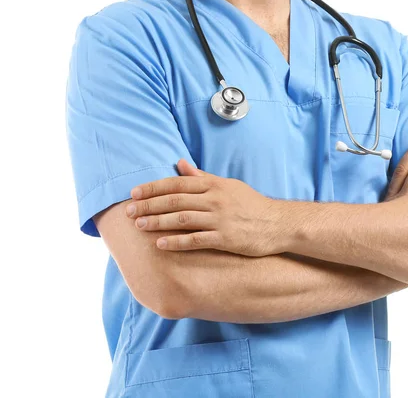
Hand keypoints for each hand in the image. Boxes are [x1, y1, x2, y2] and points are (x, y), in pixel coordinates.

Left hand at [125, 159, 285, 254]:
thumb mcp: (228, 185)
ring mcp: (220, 219)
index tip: (134, 193)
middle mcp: (215, 200)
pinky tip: (161, 244)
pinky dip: (177, 241)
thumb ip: (202, 177)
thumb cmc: (251, 204)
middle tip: (128, 211)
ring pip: (182, 218)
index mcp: (214, 185)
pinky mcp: (226, 238)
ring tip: (139, 226)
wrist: (278, 223)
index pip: (177, 183)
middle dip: (149, 205)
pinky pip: (196, 240)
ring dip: (158, 222)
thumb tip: (180, 164)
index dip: (154, 187)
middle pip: (175, 200)